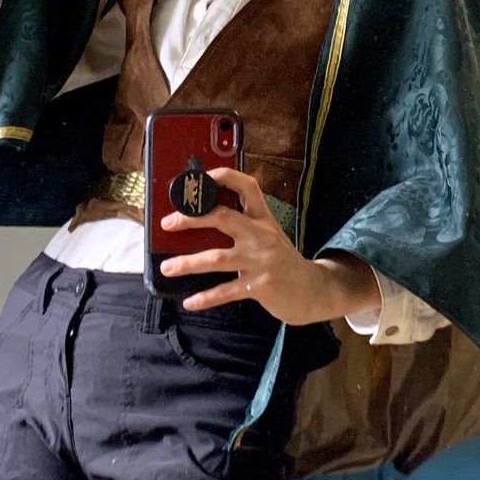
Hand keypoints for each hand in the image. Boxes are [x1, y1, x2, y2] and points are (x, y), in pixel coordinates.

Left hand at [159, 167, 379, 323]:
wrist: (313, 290)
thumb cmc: (282, 261)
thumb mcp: (268, 235)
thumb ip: (243, 225)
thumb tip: (200, 220)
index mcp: (262, 218)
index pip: (246, 187)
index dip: (223, 177)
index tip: (200, 177)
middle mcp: (262, 235)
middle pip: (223, 217)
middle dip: (192, 218)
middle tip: (168, 223)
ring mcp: (261, 260)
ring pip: (218, 258)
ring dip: (188, 263)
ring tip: (167, 267)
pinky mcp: (261, 286)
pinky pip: (227, 291)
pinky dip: (206, 297)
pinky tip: (190, 302)